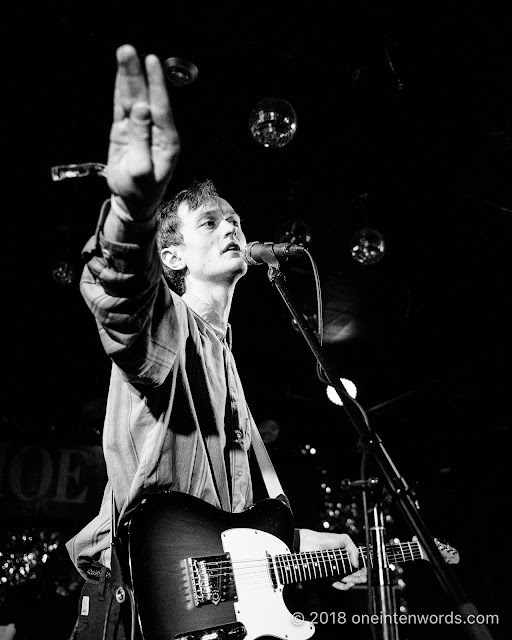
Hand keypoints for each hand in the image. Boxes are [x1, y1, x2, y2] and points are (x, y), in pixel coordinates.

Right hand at [107, 44, 179, 217]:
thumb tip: (141, 110)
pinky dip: (120, 89)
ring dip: (129, 76)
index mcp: (167, 142)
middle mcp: (156, 131)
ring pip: (134, 98)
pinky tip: (120, 73)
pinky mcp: (126, 131)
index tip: (152, 61)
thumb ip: (141, 139)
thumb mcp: (142, 171)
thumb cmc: (141, 192)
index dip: (156, 84)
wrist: (132, 203)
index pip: (161, 108)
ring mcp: (140, 129)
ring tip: (124, 53)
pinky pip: (122, 107)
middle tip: (130, 50)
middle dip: (139, 73)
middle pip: (146, 97)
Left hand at [299, 528, 366, 590]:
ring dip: (355, 581)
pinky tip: (349, 583)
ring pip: (347, 579)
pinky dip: (344, 586)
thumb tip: (357, 563)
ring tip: (361, 580)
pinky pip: (337, 584)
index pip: (356, 564)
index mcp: (345, 556)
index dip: (363, 568)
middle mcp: (340, 564)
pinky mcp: (328, 576)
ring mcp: (335, 571)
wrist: (310, 544)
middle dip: (361, 576)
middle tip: (366, 577)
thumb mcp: (343, 539)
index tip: (367, 570)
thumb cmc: (324, 539)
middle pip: (353, 573)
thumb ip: (353, 549)